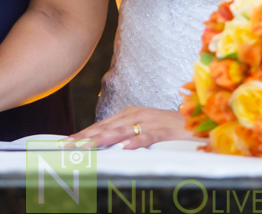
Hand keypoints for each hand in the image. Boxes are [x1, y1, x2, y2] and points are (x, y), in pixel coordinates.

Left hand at [69, 106, 198, 148]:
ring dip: (102, 139)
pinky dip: (135, 142)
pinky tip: (124, 148)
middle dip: (86, 137)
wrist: (195, 122)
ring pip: (121, 131)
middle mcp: (136, 115)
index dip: (84, 133)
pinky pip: (146, 137)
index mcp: (130, 113)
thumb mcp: (143, 129)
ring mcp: (149, 121)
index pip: (101, 125)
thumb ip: (125, 135)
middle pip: (106, 127)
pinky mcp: (162, 130)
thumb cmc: (168, 129)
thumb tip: (106, 146)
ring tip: (86, 146)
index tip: (67, 142)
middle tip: (68, 146)